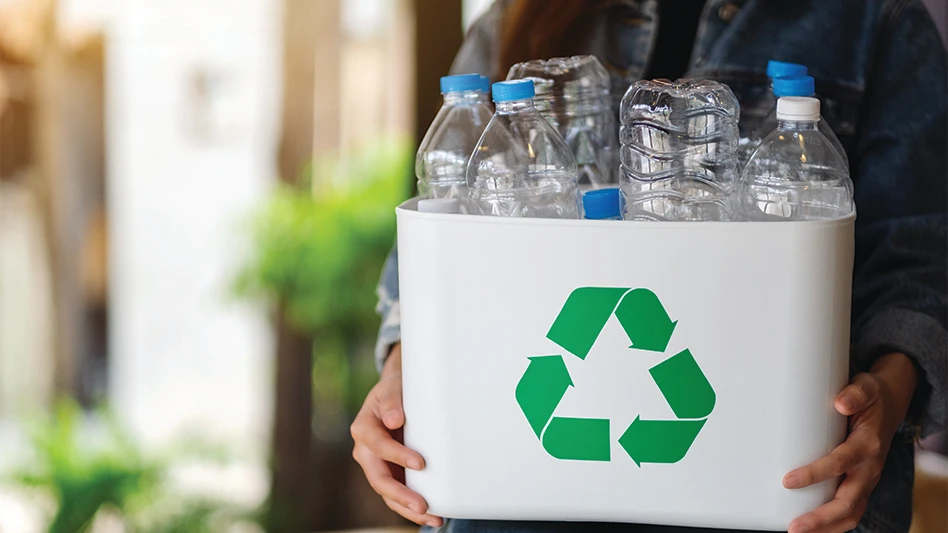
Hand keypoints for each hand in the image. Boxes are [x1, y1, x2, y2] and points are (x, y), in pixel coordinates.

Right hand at [351, 343, 443, 526]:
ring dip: (407, 508)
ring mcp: (377, 465)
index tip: (420, 463)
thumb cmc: (394, 391)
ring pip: (387, 492)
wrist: (394, 395)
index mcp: (363, 428)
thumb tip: (394, 420)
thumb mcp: (392, 388)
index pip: (378, 446)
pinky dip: (411, 507)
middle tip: (422, 505)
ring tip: (432, 517)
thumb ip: (392, 401)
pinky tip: (431, 515)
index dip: (397, 455)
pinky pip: (397, 494)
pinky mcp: (389, 473)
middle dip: (400, 494)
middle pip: (379, 478)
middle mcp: (366, 451)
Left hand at [783, 352, 917, 532]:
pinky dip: (832, 524)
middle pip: (849, 502)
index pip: (840, 463)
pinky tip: (810, 527)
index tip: (787, 481)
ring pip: (851, 513)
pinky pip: (849, 511)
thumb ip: (855, 392)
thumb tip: (840, 402)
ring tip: (797, 531)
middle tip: (794, 526)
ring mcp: (866, 479)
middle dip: (821, 518)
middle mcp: (870, 467)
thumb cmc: (870, 397)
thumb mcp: (866, 386)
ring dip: (826, 527)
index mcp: (868, 444)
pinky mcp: (860, 484)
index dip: (815, 474)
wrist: (890, 404)